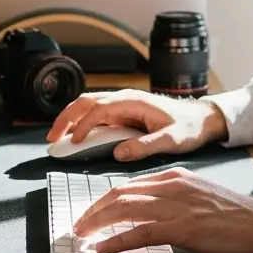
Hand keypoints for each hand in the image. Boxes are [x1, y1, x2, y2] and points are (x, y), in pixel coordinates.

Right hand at [46, 89, 228, 161]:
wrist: (201, 119)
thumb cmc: (189, 127)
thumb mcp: (172, 139)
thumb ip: (146, 146)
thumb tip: (119, 153)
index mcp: (133, 101)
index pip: (100, 108)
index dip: (84, 124)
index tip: (74, 142)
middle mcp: (124, 99)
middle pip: (85, 102)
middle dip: (65, 117)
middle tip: (52, 137)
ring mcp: (121, 105)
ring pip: (87, 106)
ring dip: (69, 119)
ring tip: (56, 138)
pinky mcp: (122, 114)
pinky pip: (95, 115)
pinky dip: (80, 123)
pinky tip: (73, 137)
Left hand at [72, 168, 252, 252]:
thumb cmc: (240, 219)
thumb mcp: (202, 199)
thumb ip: (177, 202)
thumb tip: (150, 219)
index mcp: (176, 177)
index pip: (129, 185)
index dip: (105, 200)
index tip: (91, 213)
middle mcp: (173, 186)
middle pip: (120, 193)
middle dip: (94, 210)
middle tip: (78, 225)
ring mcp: (177, 205)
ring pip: (124, 209)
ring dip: (97, 223)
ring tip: (82, 236)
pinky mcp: (183, 227)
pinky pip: (140, 233)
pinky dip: (117, 241)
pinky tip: (102, 249)